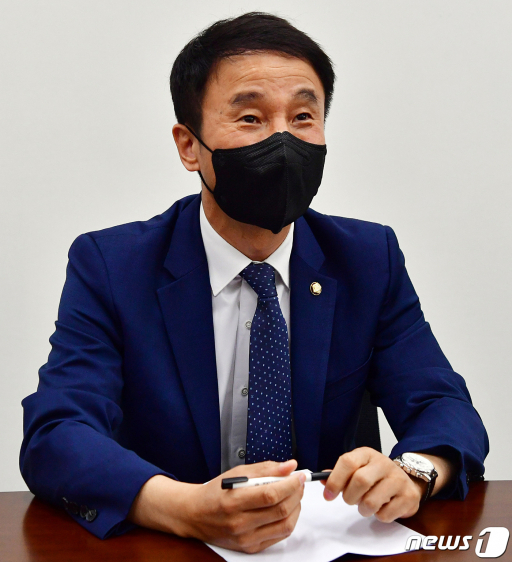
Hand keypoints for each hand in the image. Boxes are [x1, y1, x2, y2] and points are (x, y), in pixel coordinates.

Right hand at [128, 459, 305, 553]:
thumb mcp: (237, 473)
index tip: (299, 475)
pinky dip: (288, 521)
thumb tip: (289, 466)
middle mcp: (240, 523)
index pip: (271, 494)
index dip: (290, 484)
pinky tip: (286, 509)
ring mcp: (246, 538)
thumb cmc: (215, 492)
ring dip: (296, 508)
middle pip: (280, 510)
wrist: (195, 515)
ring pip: (285, 525)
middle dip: (296, 494)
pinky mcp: (251, 548)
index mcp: (234, 501)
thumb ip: (266, 469)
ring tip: (294, 495)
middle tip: (299, 483)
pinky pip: (279, 536)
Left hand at [321, 448, 424, 521]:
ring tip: (366, 504)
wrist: (408, 480)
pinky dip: (379, 516)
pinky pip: (385, 515)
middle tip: (350, 500)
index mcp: (367, 454)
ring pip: (371, 502)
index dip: (335, 480)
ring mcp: (398, 479)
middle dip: (350, 497)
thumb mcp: (358, 468)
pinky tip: (383, 507)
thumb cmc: (376, 476)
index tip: (328, 495)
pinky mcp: (408, 497)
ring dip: (363, 510)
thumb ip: (340, 474)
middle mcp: (383, 463)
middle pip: (359, 481)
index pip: (347, 462)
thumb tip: (321, 480)